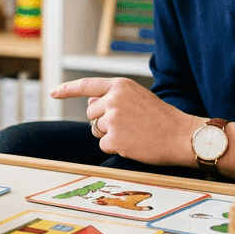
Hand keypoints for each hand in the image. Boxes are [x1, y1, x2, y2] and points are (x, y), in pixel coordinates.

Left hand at [50, 77, 192, 166]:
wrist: (181, 136)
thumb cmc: (162, 118)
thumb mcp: (138, 97)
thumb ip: (114, 97)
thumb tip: (91, 102)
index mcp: (120, 85)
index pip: (87, 85)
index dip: (67, 89)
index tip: (53, 92)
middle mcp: (113, 99)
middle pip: (91, 113)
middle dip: (103, 121)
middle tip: (129, 125)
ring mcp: (112, 119)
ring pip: (96, 130)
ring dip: (110, 134)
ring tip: (134, 133)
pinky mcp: (114, 138)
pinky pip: (103, 145)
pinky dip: (115, 147)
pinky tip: (133, 144)